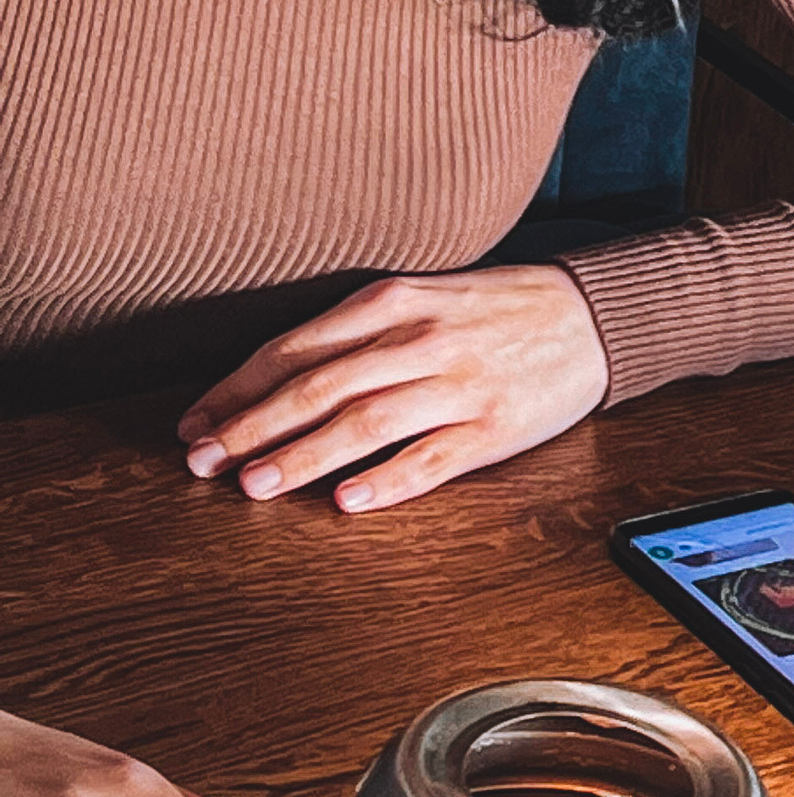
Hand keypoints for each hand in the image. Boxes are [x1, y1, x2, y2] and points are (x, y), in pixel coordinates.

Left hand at [177, 265, 608, 512]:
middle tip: (203, 461)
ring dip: (303, 457)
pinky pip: (431, 459)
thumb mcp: (423, 295)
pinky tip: (347, 501)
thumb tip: (280, 376)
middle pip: (318, 388)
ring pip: (364, 424)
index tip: (196, 423)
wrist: (593, 315)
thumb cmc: (498, 309)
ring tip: (255, 485)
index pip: (295, 349)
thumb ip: (358, 330)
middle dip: (251, 427)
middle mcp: (419, 340)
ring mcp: (457, 385)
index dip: (237, 390)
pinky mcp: (493, 426)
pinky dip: (386, 481)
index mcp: (393, 301)